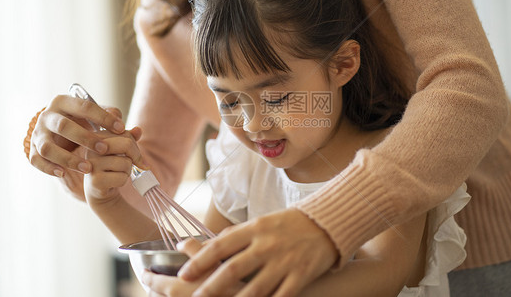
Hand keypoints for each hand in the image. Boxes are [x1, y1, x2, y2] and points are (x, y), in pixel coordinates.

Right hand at [29, 94, 125, 180]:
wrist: (56, 131)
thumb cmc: (81, 122)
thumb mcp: (94, 116)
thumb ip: (113, 120)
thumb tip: (136, 131)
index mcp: (64, 102)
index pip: (84, 107)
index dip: (103, 118)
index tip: (121, 128)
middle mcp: (48, 116)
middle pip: (63, 126)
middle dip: (85, 138)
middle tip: (104, 150)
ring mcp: (38, 134)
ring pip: (48, 147)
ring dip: (68, 158)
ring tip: (88, 168)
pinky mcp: (33, 150)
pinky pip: (36, 160)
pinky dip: (49, 168)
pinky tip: (63, 173)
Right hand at [83, 127, 146, 203]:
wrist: (99, 188)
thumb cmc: (111, 165)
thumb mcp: (121, 149)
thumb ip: (130, 138)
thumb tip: (138, 130)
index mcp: (97, 136)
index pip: (125, 133)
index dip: (134, 146)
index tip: (131, 154)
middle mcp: (91, 148)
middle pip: (126, 145)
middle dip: (135, 156)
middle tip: (132, 164)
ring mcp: (91, 164)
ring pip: (126, 163)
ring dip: (128, 170)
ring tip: (117, 172)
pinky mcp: (95, 180)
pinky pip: (122, 178)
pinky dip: (123, 181)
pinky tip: (113, 182)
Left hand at [141, 239, 241, 296]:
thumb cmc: (232, 282)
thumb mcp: (215, 260)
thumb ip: (195, 250)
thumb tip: (180, 243)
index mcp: (179, 288)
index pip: (155, 283)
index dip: (147, 277)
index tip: (144, 272)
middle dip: (153, 288)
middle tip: (152, 281)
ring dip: (164, 295)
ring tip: (166, 288)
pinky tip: (186, 292)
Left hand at [179, 209, 337, 296]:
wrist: (328, 222)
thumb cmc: (289, 224)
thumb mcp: (261, 222)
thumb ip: (236, 235)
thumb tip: (205, 244)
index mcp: (255, 228)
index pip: (222, 244)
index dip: (200, 260)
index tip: (183, 273)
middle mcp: (268, 244)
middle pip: (233, 269)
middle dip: (211, 287)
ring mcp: (285, 261)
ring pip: (255, 288)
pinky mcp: (301, 275)